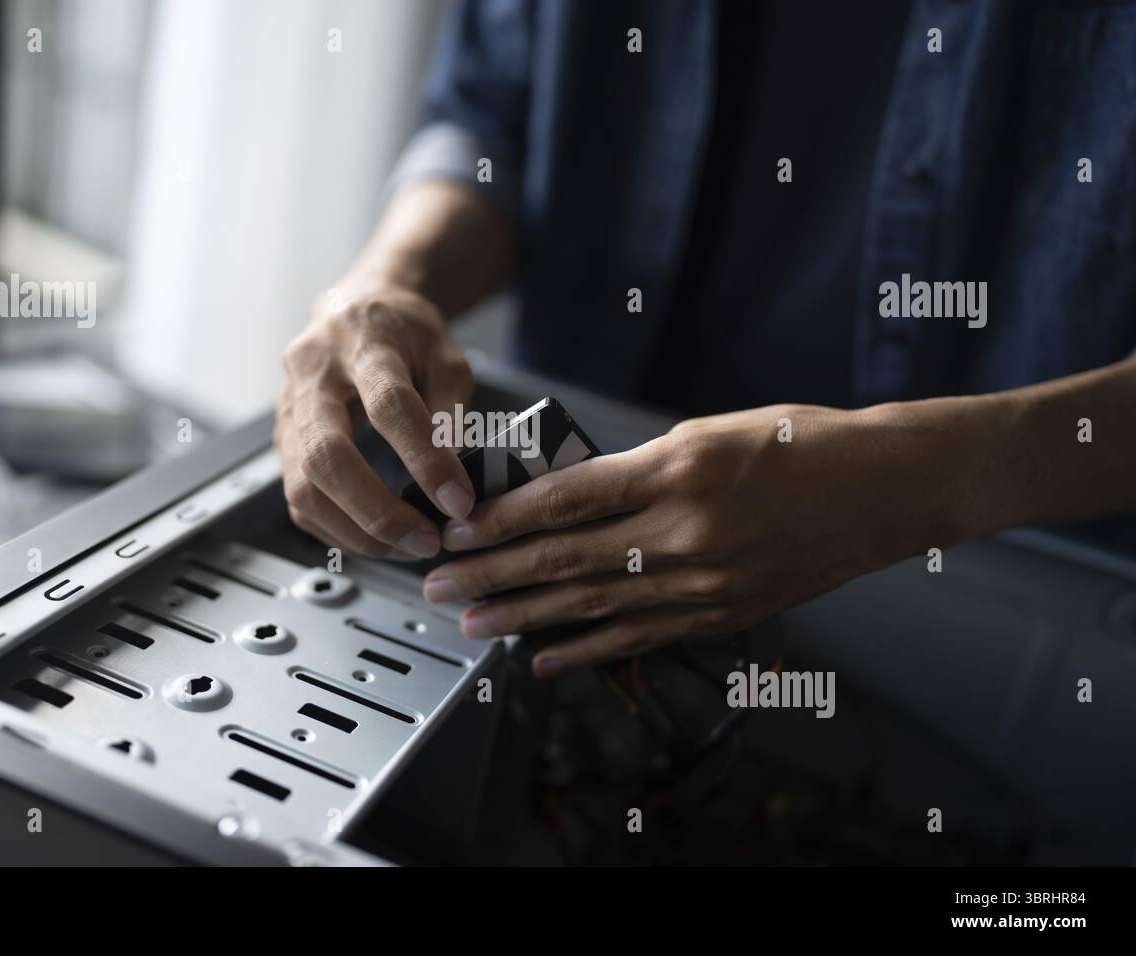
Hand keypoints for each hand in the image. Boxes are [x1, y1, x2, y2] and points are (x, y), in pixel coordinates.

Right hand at [275, 279, 475, 558]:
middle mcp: (313, 374)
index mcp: (363, 342)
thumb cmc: (404, 332)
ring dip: (357, 532)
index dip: (425, 460)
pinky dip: (337, 531)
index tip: (458, 500)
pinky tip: (375, 539)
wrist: (356, 310)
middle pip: (327, 456)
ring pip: (304, 488)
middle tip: (425, 541)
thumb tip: (455, 479)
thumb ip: (450, 412)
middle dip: (379, 513)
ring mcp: (288, 410)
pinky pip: (299, 501)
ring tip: (407, 547)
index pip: (389, 406)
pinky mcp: (282, 441)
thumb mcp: (446, 355)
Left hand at [425, 404, 959, 676]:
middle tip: (438, 583)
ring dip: (523, 617)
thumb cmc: (803, 445)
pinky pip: (640, 637)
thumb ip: (637, 468)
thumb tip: (567, 498)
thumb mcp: (710, 432)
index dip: (503, 519)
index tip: (458, 528)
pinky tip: (542, 659)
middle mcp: (685, 531)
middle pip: (565, 558)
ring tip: (471, 622)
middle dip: (492, 573)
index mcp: (678, 469)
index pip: (567, 499)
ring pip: (593, 605)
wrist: (885, 488)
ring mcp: (705, 581)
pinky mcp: (722, 613)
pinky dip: (586, 651)